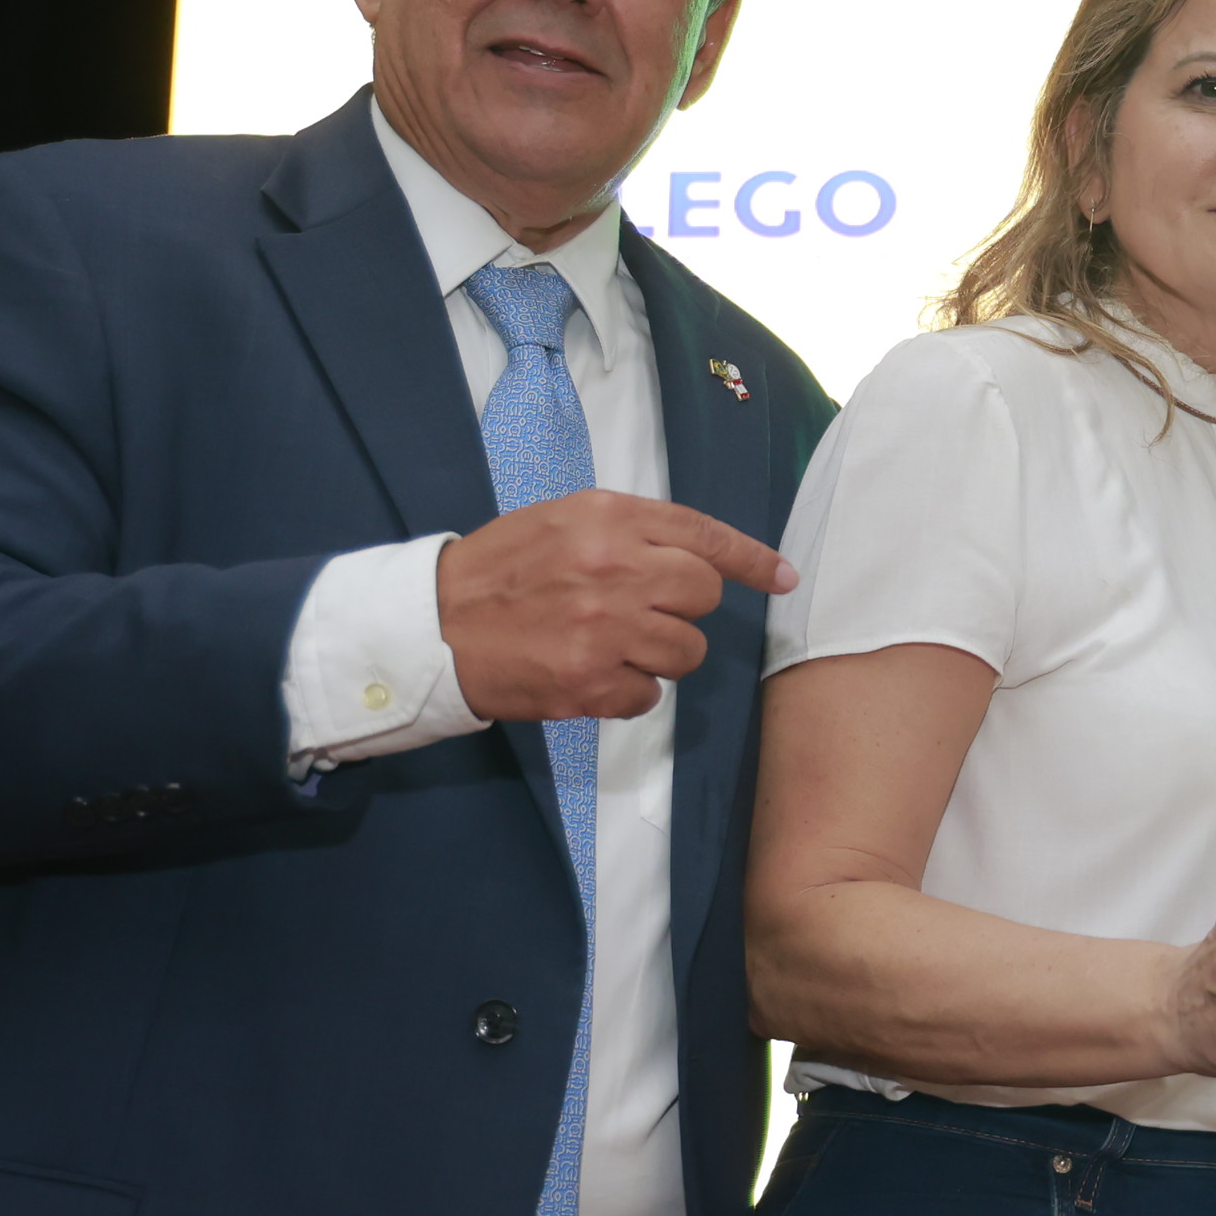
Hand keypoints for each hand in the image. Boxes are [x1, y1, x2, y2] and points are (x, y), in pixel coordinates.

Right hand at [438, 492, 796, 721]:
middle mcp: (615, 570)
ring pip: (687, 652)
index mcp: (609, 520)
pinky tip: (591, 673)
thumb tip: (697, 552)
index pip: (703, 536)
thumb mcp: (563, 520)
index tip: (782, 577)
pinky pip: (649, 695)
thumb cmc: (501, 569)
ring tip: (611, 643)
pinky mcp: (591, 683)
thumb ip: (629, 529)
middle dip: (683, 608)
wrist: (434, 626)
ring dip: (660, 653)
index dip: (751, 560)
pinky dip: (628, 690)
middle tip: (641, 610)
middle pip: (704, 596)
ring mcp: (606, 630)